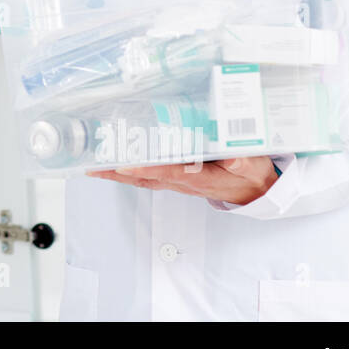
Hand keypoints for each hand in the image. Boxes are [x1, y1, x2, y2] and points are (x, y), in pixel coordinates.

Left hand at [86, 155, 277, 205]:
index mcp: (199, 177)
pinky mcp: (176, 178)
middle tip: (94, 165)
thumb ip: (243, 162)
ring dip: (118, 174)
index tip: (125, 166)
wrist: (255, 191)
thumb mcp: (254, 167)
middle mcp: (183, 181)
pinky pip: (148, 176)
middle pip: (145, 178)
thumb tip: (232, 158)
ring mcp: (177, 181)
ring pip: (143, 179)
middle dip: (119, 173)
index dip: (146, 169)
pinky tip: (113, 166)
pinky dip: (129, 172)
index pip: (168, 172)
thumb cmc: (252, 175)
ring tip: (93, 166)